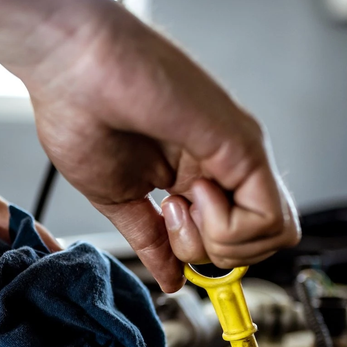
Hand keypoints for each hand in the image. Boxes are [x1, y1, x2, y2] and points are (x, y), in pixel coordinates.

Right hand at [23, 0, 299, 292]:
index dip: (197, 251)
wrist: (71, 65)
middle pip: (260, 243)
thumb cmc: (78, 112)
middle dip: (210, 251)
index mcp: (193, 171)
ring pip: (274, 236)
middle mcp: (223, 161)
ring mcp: (237, 152)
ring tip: (177, 200)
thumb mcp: (117, 197)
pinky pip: (269, 220)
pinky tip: (189, 195)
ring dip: (218, 241)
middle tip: (168, 211)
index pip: (233, 237)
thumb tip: (172, 281)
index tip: (159, 218)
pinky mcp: (244, 145)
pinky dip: (227, 230)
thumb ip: (150, 238)